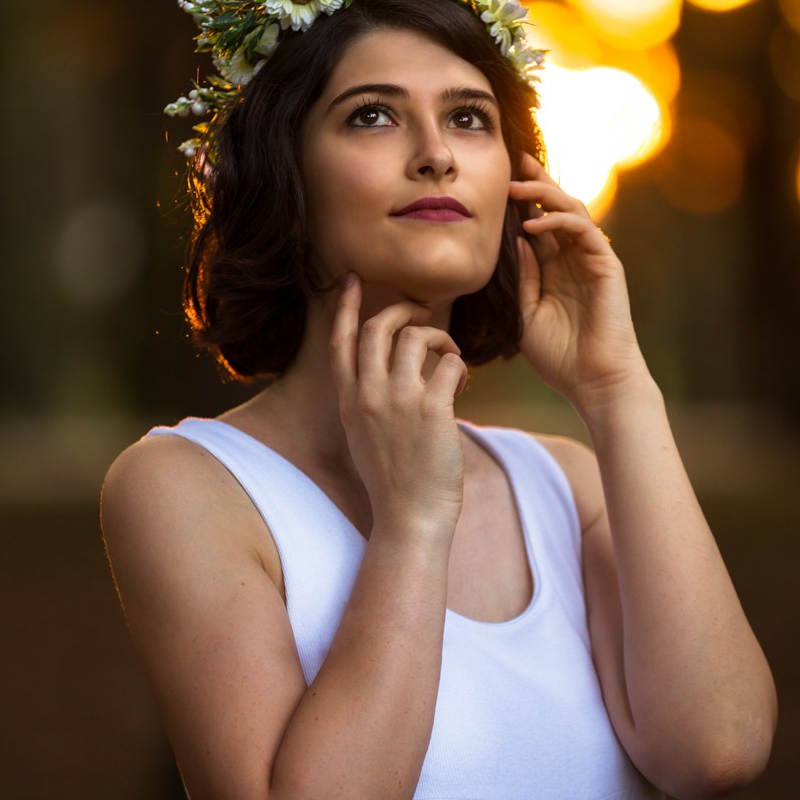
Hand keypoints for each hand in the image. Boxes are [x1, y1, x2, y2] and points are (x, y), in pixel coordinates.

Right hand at [329, 274, 467, 533]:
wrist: (411, 519)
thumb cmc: (395, 483)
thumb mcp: (364, 438)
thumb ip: (369, 402)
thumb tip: (392, 369)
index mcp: (348, 401)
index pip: (339, 340)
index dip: (345, 305)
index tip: (352, 280)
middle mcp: (368, 395)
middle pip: (377, 327)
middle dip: (402, 309)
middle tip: (423, 311)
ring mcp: (399, 401)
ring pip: (416, 337)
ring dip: (439, 337)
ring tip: (450, 355)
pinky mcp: (432, 410)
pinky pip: (450, 363)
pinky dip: (459, 366)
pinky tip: (460, 386)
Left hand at [509, 152, 649, 410]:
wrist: (594, 382)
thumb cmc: (560, 357)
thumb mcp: (526, 314)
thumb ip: (523, 278)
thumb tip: (517, 240)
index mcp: (555, 269)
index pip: (537, 224)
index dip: (521, 201)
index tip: (497, 182)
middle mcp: (575, 259)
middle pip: (557, 207)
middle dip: (537, 182)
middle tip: (514, 160)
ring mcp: (593, 260)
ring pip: (573, 211)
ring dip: (545, 194)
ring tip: (516, 186)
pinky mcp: (607, 265)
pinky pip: (584, 231)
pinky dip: (560, 221)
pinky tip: (534, 223)